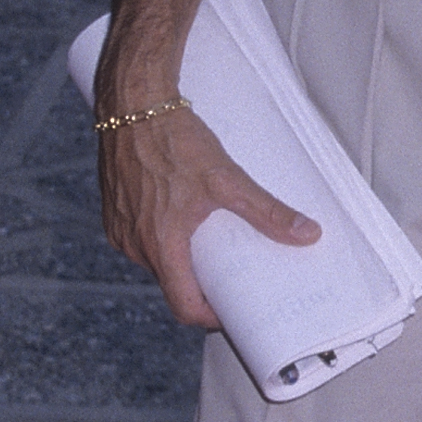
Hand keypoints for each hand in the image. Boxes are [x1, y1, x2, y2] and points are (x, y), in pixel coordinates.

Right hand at [99, 104, 319, 328]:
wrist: (132, 103)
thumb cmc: (173, 138)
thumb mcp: (227, 178)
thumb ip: (266, 211)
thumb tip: (307, 234)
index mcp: (160, 244)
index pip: (184, 305)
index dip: (211, 317)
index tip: (234, 314)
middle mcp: (134, 243)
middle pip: (172, 285)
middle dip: (202, 287)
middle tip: (233, 279)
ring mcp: (120, 228)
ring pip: (156, 262)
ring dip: (182, 262)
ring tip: (214, 249)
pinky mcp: (114, 212)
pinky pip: (141, 241)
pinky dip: (164, 241)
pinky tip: (185, 224)